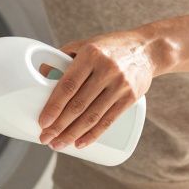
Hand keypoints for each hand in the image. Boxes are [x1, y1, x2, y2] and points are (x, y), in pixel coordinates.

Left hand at [37, 26, 165, 149]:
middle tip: (45, 138)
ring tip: (58, 144)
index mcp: (91, 55)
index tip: (43, 121)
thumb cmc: (110, 47)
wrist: (147, 49)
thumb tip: (42, 72)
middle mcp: (106, 70)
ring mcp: (120, 85)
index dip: (54, 106)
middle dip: (59, 125)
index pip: (68, 85)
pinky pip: (109, 120)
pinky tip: (80, 143)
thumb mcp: (87, 44)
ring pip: (92, 116)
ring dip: (73, 134)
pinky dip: (93, 134)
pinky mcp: (131, 97)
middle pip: (78, 104)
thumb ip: (64, 57)